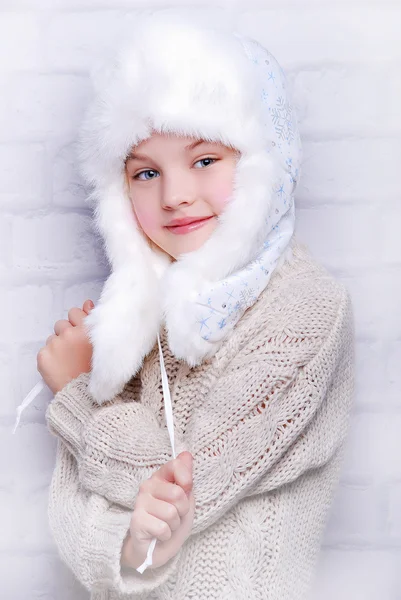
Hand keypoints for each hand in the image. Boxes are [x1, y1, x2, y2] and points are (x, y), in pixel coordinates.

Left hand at [37, 299, 93, 394]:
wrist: (86, 396)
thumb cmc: (99, 372)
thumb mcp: (103, 344)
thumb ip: (94, 321)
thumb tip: (87, 303)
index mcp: (88, 329)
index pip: (76, 312)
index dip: (78, 324)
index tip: (80, 334)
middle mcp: (71, 333)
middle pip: (62, 323)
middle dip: (67, 332)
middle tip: (74, 350)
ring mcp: (56, 344)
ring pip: (53, 337)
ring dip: (58, 345)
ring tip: (68, 361)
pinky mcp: (44, 355)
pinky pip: (44, 350)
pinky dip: (50, 357)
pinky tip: (60, 367)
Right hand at [121, 452, 194, 570]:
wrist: (157, 549)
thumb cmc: (173, 522)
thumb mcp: (186, 499)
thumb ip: (186, 478)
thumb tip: (187, 454)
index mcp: (160, 477)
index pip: (176, 465)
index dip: (186, 480)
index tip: (186, 491)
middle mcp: (148, 486)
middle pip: (177, 494)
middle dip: (182, 510)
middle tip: (175, 516)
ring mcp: (140, 503)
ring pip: (171, 513)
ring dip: (174, 524)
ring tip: (166, 525)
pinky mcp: (137, 521)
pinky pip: (163, 528)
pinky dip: (166, 535)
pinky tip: (159, 534)